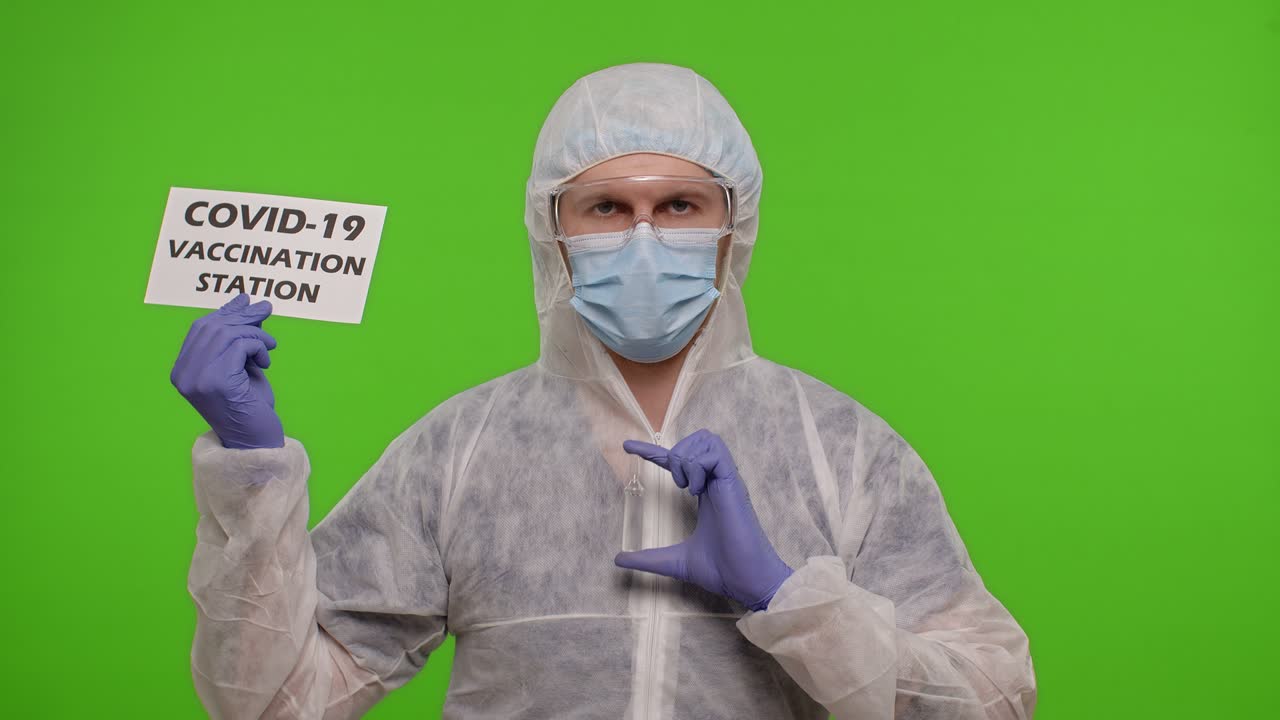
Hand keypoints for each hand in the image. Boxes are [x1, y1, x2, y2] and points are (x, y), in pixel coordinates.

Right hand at [170, 294, 283, 448]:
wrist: (255, 440)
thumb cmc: (250, 405)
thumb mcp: (241, 365)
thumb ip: (238, 338)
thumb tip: (245, 301)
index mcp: (182, 370)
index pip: (201, 328)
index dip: (225, 312)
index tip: (246, 301)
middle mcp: (184, 374)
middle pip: (213, 327)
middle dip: (242, 315)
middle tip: (266, 309)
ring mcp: (197, 379)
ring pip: (227, 334)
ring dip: (254, 334)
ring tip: (270, 345)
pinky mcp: (217, 382)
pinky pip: (240, 346)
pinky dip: (258, 347)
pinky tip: (265, 362)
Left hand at [615, 429, 793, 610]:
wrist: (745, 581)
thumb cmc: (721, 570)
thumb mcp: (675, 560)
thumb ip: (648, 558)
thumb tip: (619, 559)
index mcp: (706, 494)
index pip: (679, 462)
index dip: (651, 451)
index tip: (627, 447)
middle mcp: (717, 483)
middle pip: (697, 439)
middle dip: (676, 452)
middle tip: (677, 484)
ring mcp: (726, 481)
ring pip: (706, 440)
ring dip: (687, 458)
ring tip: (687, 487)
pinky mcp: (734, 484)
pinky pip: (715, 454)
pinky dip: (698, 466)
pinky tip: (697, 490)